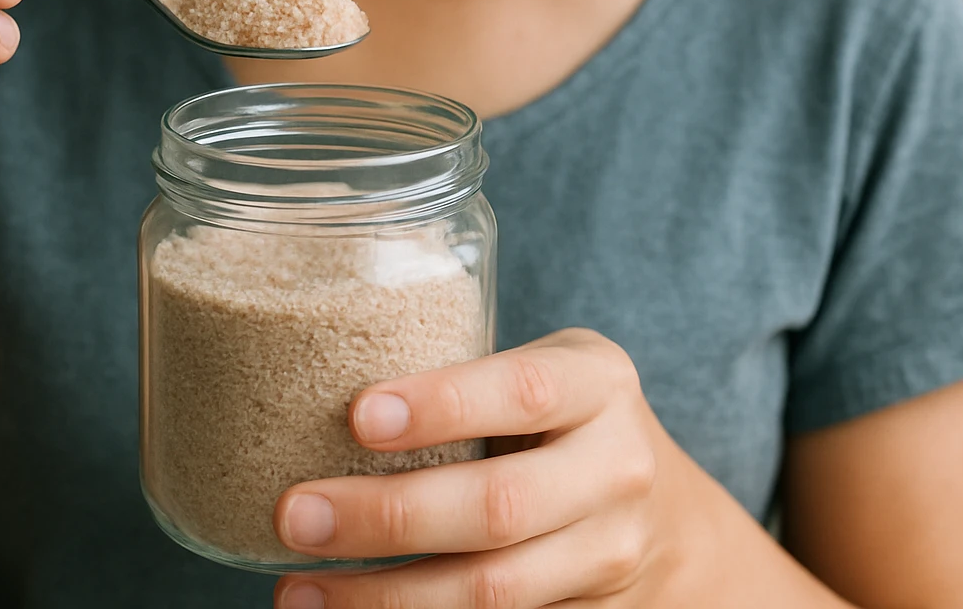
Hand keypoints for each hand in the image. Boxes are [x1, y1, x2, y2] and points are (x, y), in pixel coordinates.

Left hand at [271, 328, 691, 607]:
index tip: (357, 416)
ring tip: (298, 591)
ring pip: (492, 591)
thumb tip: (309, 389)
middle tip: (295, 515)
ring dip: (384, 597)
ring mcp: (609, 553)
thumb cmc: (562, 425)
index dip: (441, 404)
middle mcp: (615, 468)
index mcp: (597, 384)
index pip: (522, 390)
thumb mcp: (541, 375)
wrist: (667, 520)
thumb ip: (463, 382)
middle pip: (498, 506)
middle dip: (386, 517)